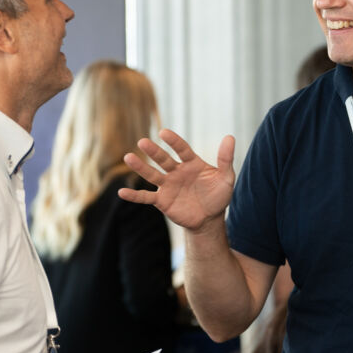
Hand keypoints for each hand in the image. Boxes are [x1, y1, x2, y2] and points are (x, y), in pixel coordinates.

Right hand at [118, 129, 235, 231]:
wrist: (210, 219)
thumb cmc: (218, 196)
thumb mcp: (226, 178)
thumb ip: (225, 159)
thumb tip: (230, 137)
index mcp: (191, 163)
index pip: (181, 149)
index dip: (173, 141)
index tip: (163, 133)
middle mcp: (176, 172)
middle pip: (163, 160)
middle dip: (153, 152)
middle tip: (142, 142)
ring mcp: (167, 186)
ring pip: (152, 175)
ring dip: (140, 167)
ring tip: (128, 158)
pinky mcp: (162, 201)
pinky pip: (146, 197)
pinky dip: (134, 195)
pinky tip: (121, 192)